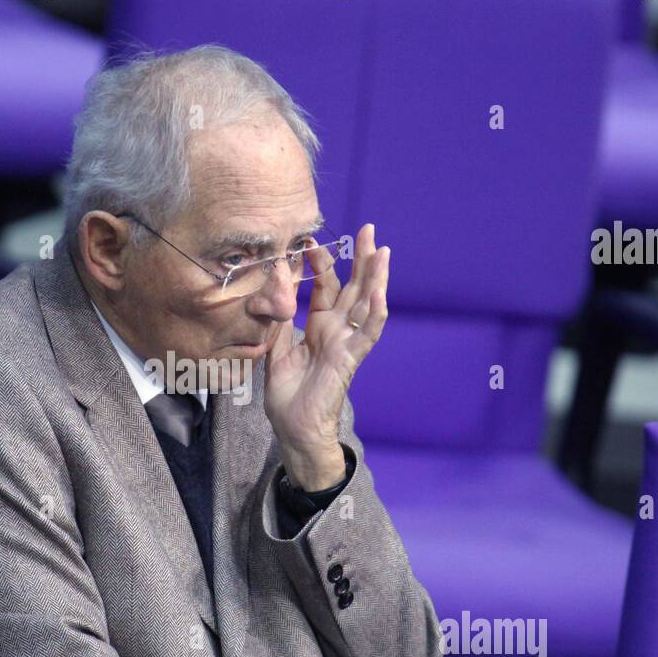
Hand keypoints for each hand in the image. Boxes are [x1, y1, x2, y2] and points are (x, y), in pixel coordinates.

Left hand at [263, 222, 389, 490]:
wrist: (294, 428)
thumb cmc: (287, 394)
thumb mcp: (274, 348)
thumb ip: (277, 317)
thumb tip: (274, 284)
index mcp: (319, 327)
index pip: (325, 287)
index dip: (322, 264)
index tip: (313, 241)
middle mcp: (337, 330)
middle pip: (354, 287)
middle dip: (362, 258)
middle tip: (369, 229)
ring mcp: (347, 343)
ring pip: (366, 304)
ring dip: (376, 278)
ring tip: (383, 251)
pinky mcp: (350, 359)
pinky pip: (367, 335)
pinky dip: (375, 315)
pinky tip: (380, 294)